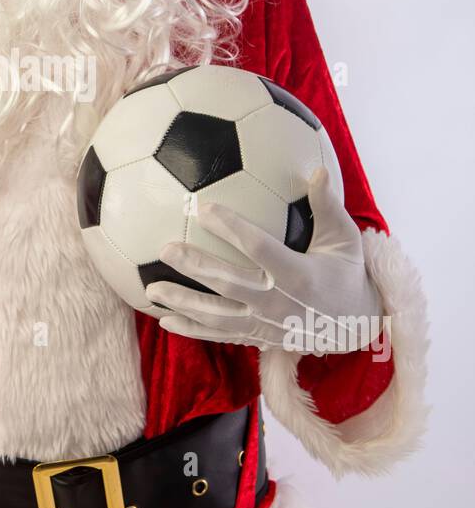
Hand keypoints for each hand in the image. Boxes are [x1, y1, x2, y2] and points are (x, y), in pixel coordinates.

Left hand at [145, 167, 384, 353]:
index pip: (259, 247)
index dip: (231, 228)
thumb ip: (327, 205)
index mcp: (299, 274)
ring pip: (217, 315)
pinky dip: (191, 330)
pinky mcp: (258, 338)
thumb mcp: (345, 239)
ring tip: (151, 290)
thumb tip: (315, 169)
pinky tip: (163, 320)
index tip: (203, 208)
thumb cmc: (347, 273)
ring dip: (183, 302)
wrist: (356, 327)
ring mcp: (266, 324)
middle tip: (165, 249)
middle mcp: (278, 302)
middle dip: (196, 267)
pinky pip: (220, 335)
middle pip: (229, 283)